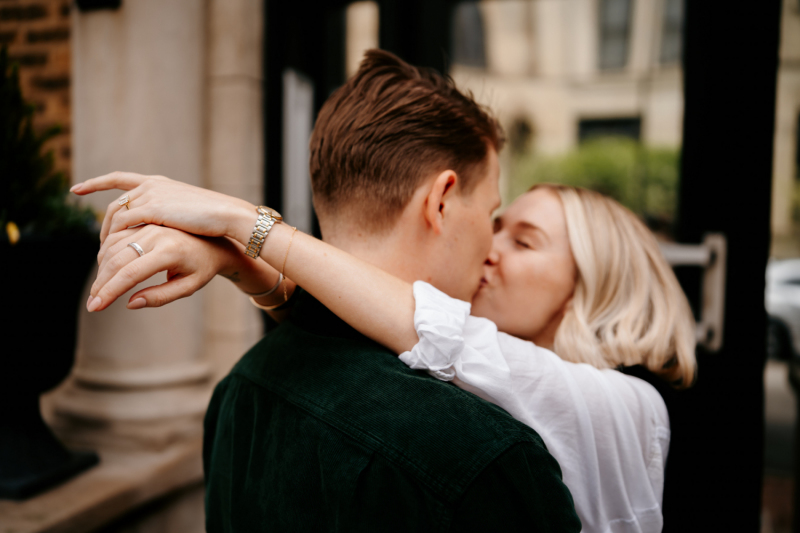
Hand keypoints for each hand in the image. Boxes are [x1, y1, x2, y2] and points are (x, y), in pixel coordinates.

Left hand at [71, 171, 254, 243]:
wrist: (229, 216)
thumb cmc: (214, 221)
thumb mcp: (185, 215)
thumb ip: (169, 218)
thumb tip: (159, 231)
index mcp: (159, 183)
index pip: (120, 179)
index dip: (97, 183)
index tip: (76, 189)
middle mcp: (150, 186)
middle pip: (114, 206)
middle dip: (102, 228)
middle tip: (101, 250)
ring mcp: (150, 195)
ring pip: (115, 217)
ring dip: (107, 240)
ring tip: (105, 263)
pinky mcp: (152, 208)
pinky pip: (123, 224)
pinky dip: (115, 239)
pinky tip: (113, 256)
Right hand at [87, 224, 238, 311]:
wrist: (216, 241)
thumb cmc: (203, 267)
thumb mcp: (189, 287)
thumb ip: (161, 297)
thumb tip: (130, 303)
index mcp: (169, 251)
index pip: (130, 273)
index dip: (109, 291)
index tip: (95, 307)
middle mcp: (156, 234)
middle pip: (117, 259)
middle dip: (101, 283)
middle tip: (92, 303)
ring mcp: (149, 225)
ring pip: (112, 246)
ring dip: (100, 269)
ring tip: (99, 290)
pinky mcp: (145, 221)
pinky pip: (117, 235)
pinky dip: (106, 252)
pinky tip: (106, 269)